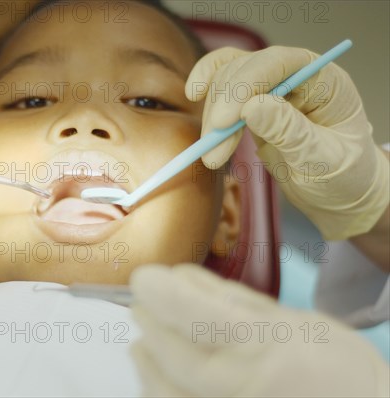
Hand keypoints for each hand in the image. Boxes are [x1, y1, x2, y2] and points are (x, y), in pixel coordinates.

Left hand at [130, 264, 389, 397]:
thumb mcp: (297, 321)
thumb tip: (181, 276)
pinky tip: (158, 374)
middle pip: (174, 356)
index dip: (161, 292)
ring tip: (144, 341)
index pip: (197, 314)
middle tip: (141, 306)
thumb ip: (235, 299)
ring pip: (164, 393)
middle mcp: (243, 387)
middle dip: (150, 325)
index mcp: (266, 346)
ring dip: (147, 361)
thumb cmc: (335, 367)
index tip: (143, 278)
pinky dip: (158, 390)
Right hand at [185, 46, 388, 239]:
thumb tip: (251, 107)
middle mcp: (295, 76)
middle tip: (212, 149)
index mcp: (324, 81)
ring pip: (227, 81)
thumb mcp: (322, 160)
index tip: (223, 122)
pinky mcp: (252, 106)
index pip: (279, 63)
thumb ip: (289, 131)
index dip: (245, 85)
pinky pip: (223, 91)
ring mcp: (271, 88)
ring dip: (212, 116)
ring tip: (212, 157)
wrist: (339, 193)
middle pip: (246, 70)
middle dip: (223, 107)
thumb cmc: (344, 176)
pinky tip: (194, 98)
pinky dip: (208, 99)